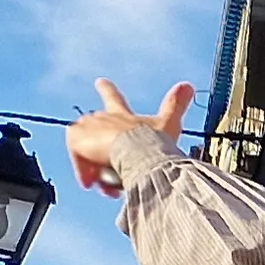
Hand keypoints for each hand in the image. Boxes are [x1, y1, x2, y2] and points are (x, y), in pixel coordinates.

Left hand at [68, 80, 192, 193]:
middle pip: (93, 129)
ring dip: (93, 163)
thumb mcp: (169, 123)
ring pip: (84, 147)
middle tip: (110, 165)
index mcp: (122, 114)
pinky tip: (93, 183)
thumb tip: (188, 84)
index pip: (113, 97)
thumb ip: (176, 104)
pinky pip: (76, 159)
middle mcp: (101, 119)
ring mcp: (88, 130)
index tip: (100, 82)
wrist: (139, 152)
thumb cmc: (155, 142)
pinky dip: (84, 172)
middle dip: (100, 146)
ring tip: (104, 180)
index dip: (107, 89)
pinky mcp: (78, 144)